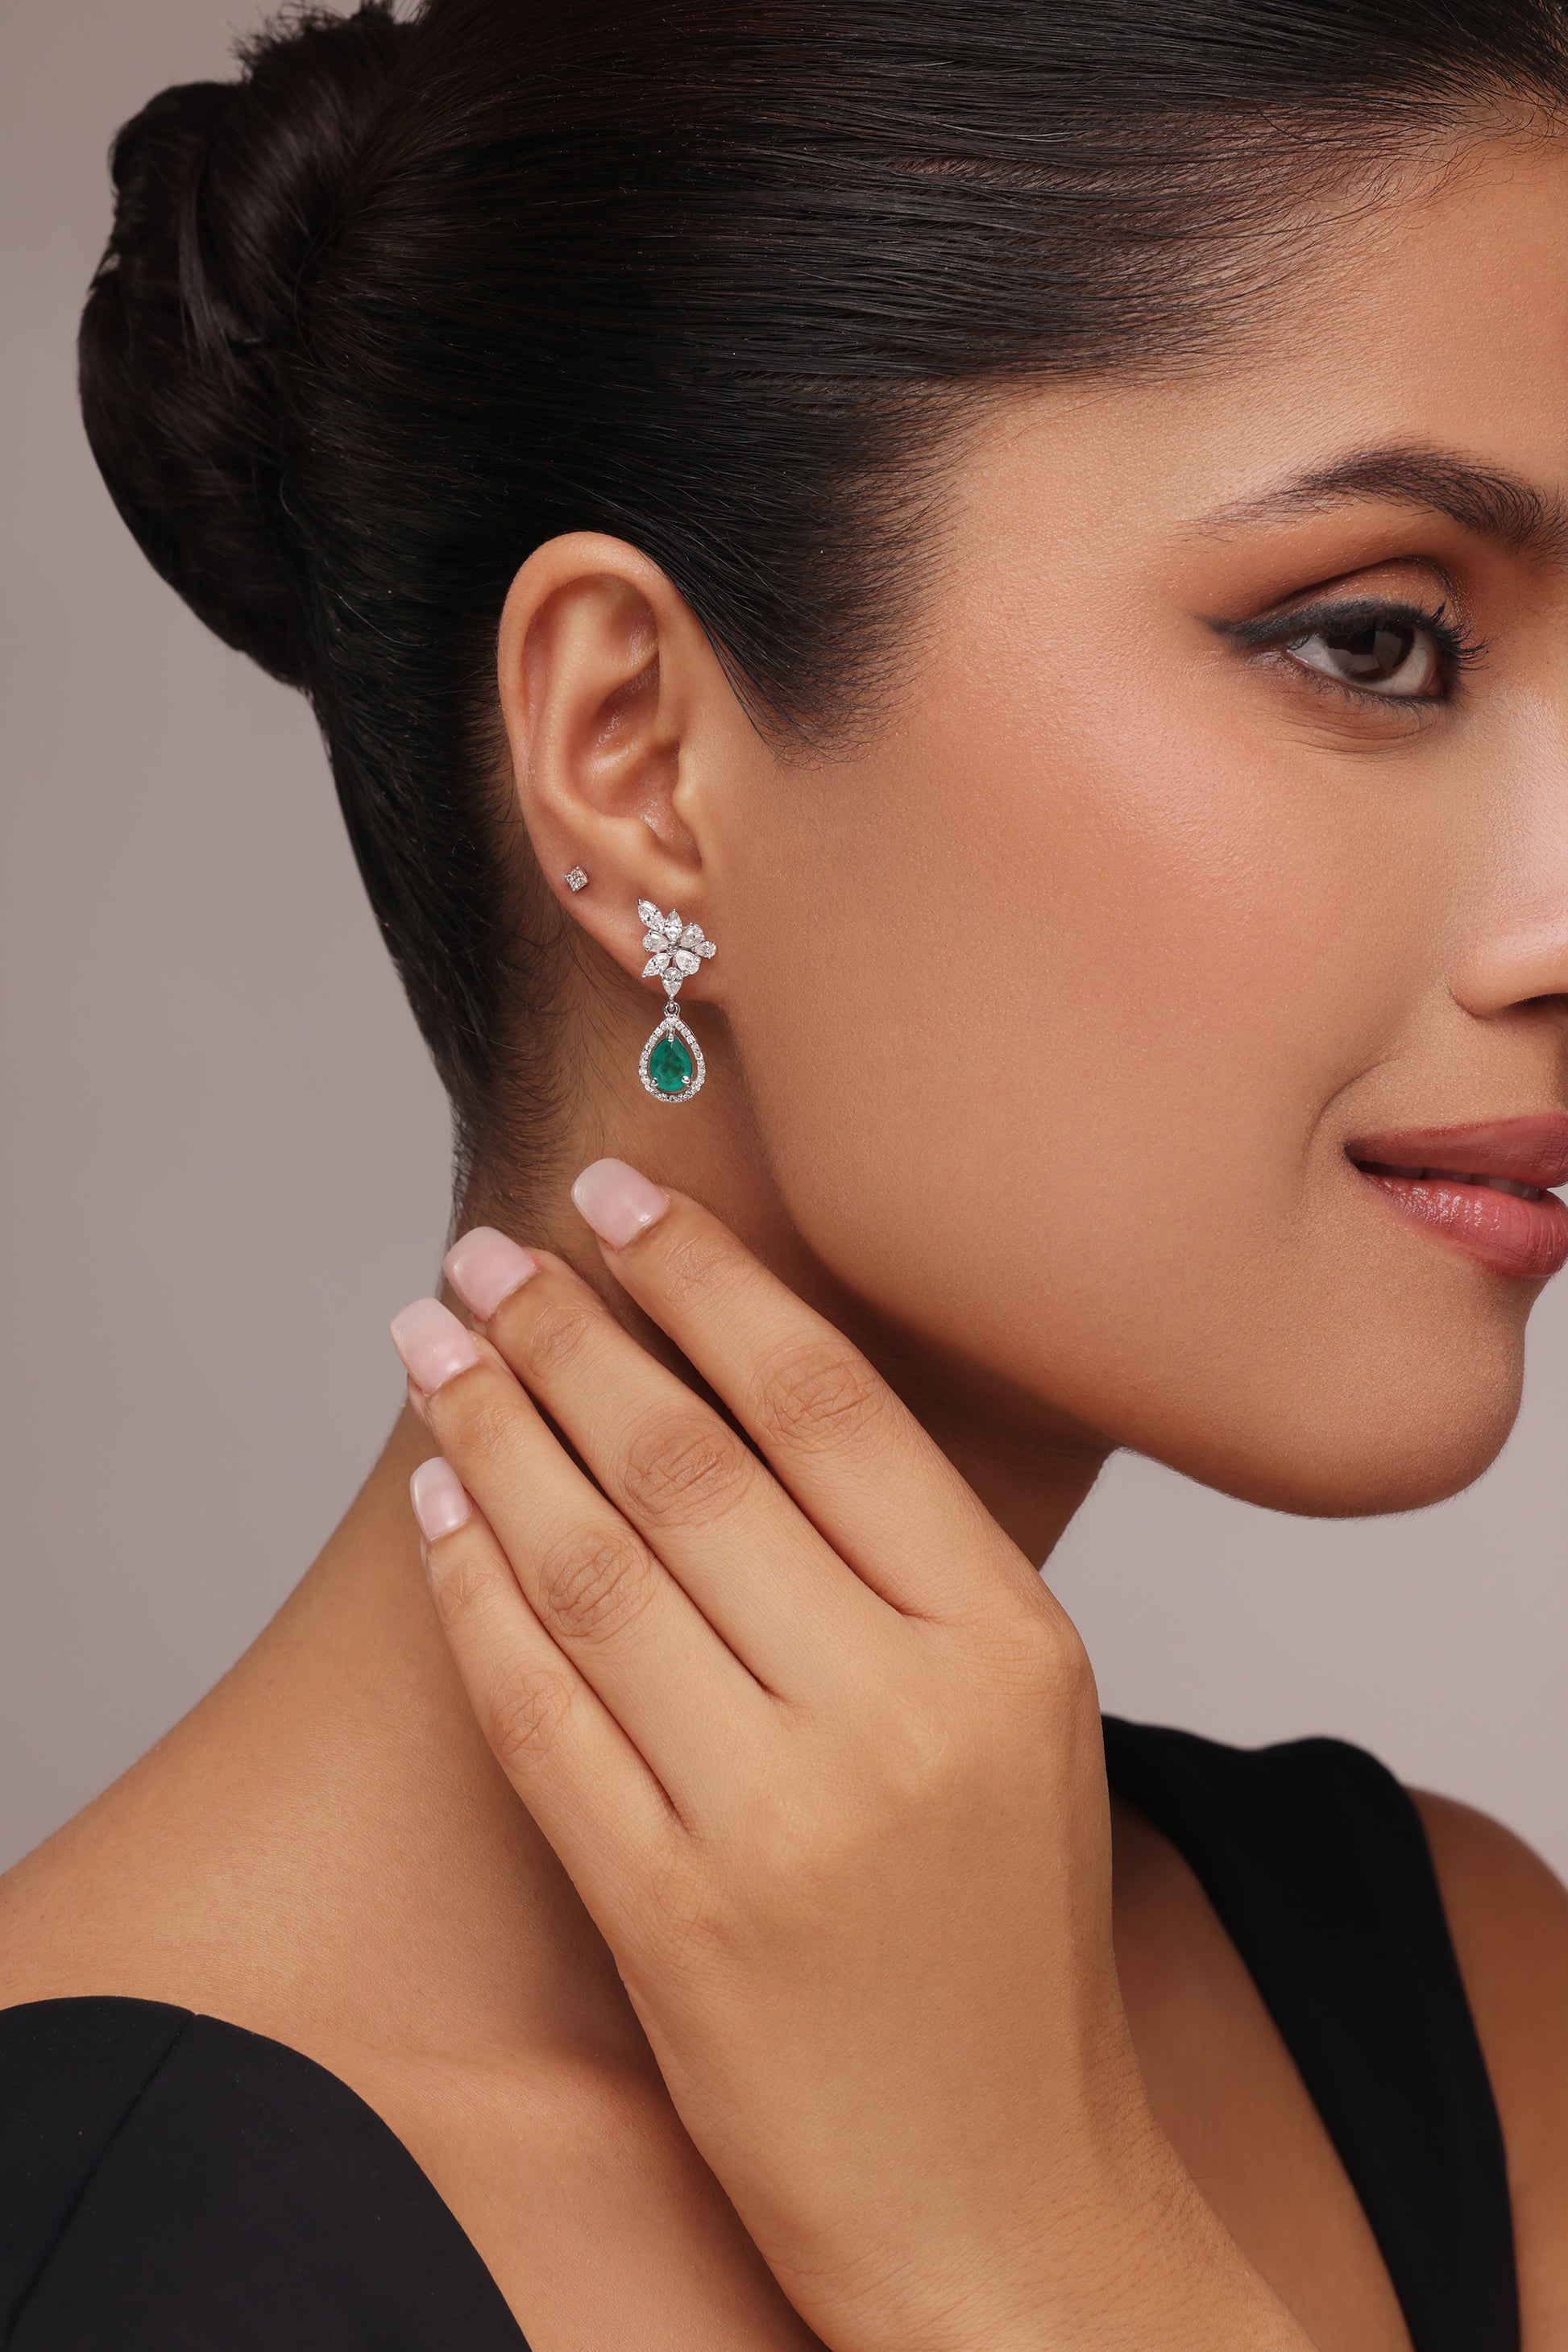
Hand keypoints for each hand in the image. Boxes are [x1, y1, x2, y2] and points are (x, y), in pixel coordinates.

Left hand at [391, 1162, 1314, 2351]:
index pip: (827, 1404)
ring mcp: (777, 1821)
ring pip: (593, 1564)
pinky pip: (538, 1711)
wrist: (1007, 2198)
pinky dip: (474, 1594)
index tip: (622, 1198)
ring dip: (493, 1433)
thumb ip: (902, 1565)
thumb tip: (737, 1388)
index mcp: (1007, 1644)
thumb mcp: (1017, 1720)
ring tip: (434, 1345)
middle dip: (566, 1333)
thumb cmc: (1009, 1944)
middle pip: (689, 1462)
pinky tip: (437, 1508)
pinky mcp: (671, 1919)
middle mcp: (896, 1715)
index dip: (706, 1280)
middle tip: (486, 1255)